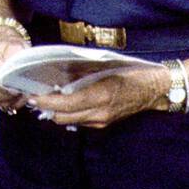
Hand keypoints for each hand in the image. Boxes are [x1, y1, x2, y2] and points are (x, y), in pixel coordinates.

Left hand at [28, 66, 170, 128]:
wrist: (155, 89)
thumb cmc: (133, 72)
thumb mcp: (108, 66)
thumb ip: (84, 70)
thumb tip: (62, 72)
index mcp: (100, 95)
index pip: (65, 104)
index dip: (46, 101)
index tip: (32, 95)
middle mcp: (99, 113)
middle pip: (62, 117)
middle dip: (47, 108)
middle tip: (35, 95)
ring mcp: (102, 120)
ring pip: (70, 121)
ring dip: (57, 111)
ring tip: (49, 97)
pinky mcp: (104, 123)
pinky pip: (80, 120)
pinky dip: (70, 113)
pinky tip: (67, 101)